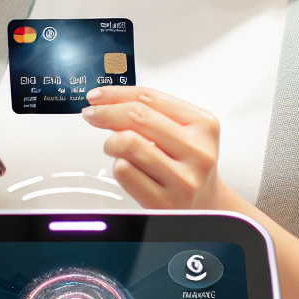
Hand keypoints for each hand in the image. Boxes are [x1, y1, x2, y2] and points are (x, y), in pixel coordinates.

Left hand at [80, 86, 226, 208]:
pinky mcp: (164, 202)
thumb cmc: (188, 165)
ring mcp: (183, 179)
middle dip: (106, 113)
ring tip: (114, 147)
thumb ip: (154, 114)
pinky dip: (118, 166)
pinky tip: (127, 167)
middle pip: (138, 117)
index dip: (117, 94)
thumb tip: (108, 102)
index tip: (98, 95)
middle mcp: (198, 152)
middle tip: (93, 115)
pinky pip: (124, 171)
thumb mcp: (184, 132)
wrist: (205, 204)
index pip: (151, 98)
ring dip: (112, 142)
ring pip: (128, 143)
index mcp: (204, 126)